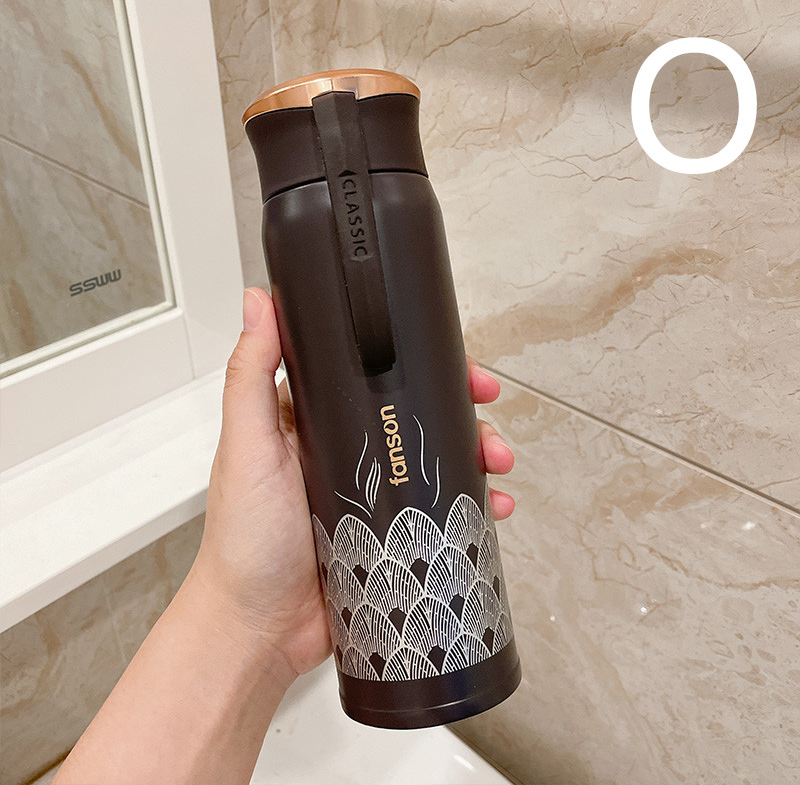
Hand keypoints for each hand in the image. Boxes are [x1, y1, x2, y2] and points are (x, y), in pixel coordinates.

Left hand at [193, 287, 516, 681]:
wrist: (260, 627)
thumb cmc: (245, 539)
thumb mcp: (247, 446)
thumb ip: (252, 375)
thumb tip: (258, 302)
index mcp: (315, 422)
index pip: (373, 374)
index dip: (417, 360)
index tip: (451, 356)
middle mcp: (349, 452)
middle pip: (417, 413)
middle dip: (461, 405)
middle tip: (487, 403)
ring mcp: (375, 493)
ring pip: (439, 458)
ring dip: (476, 450)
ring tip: (497, 461)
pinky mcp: (393, 533)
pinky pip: (444, 508)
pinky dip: (475, 503)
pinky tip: (494, 505)